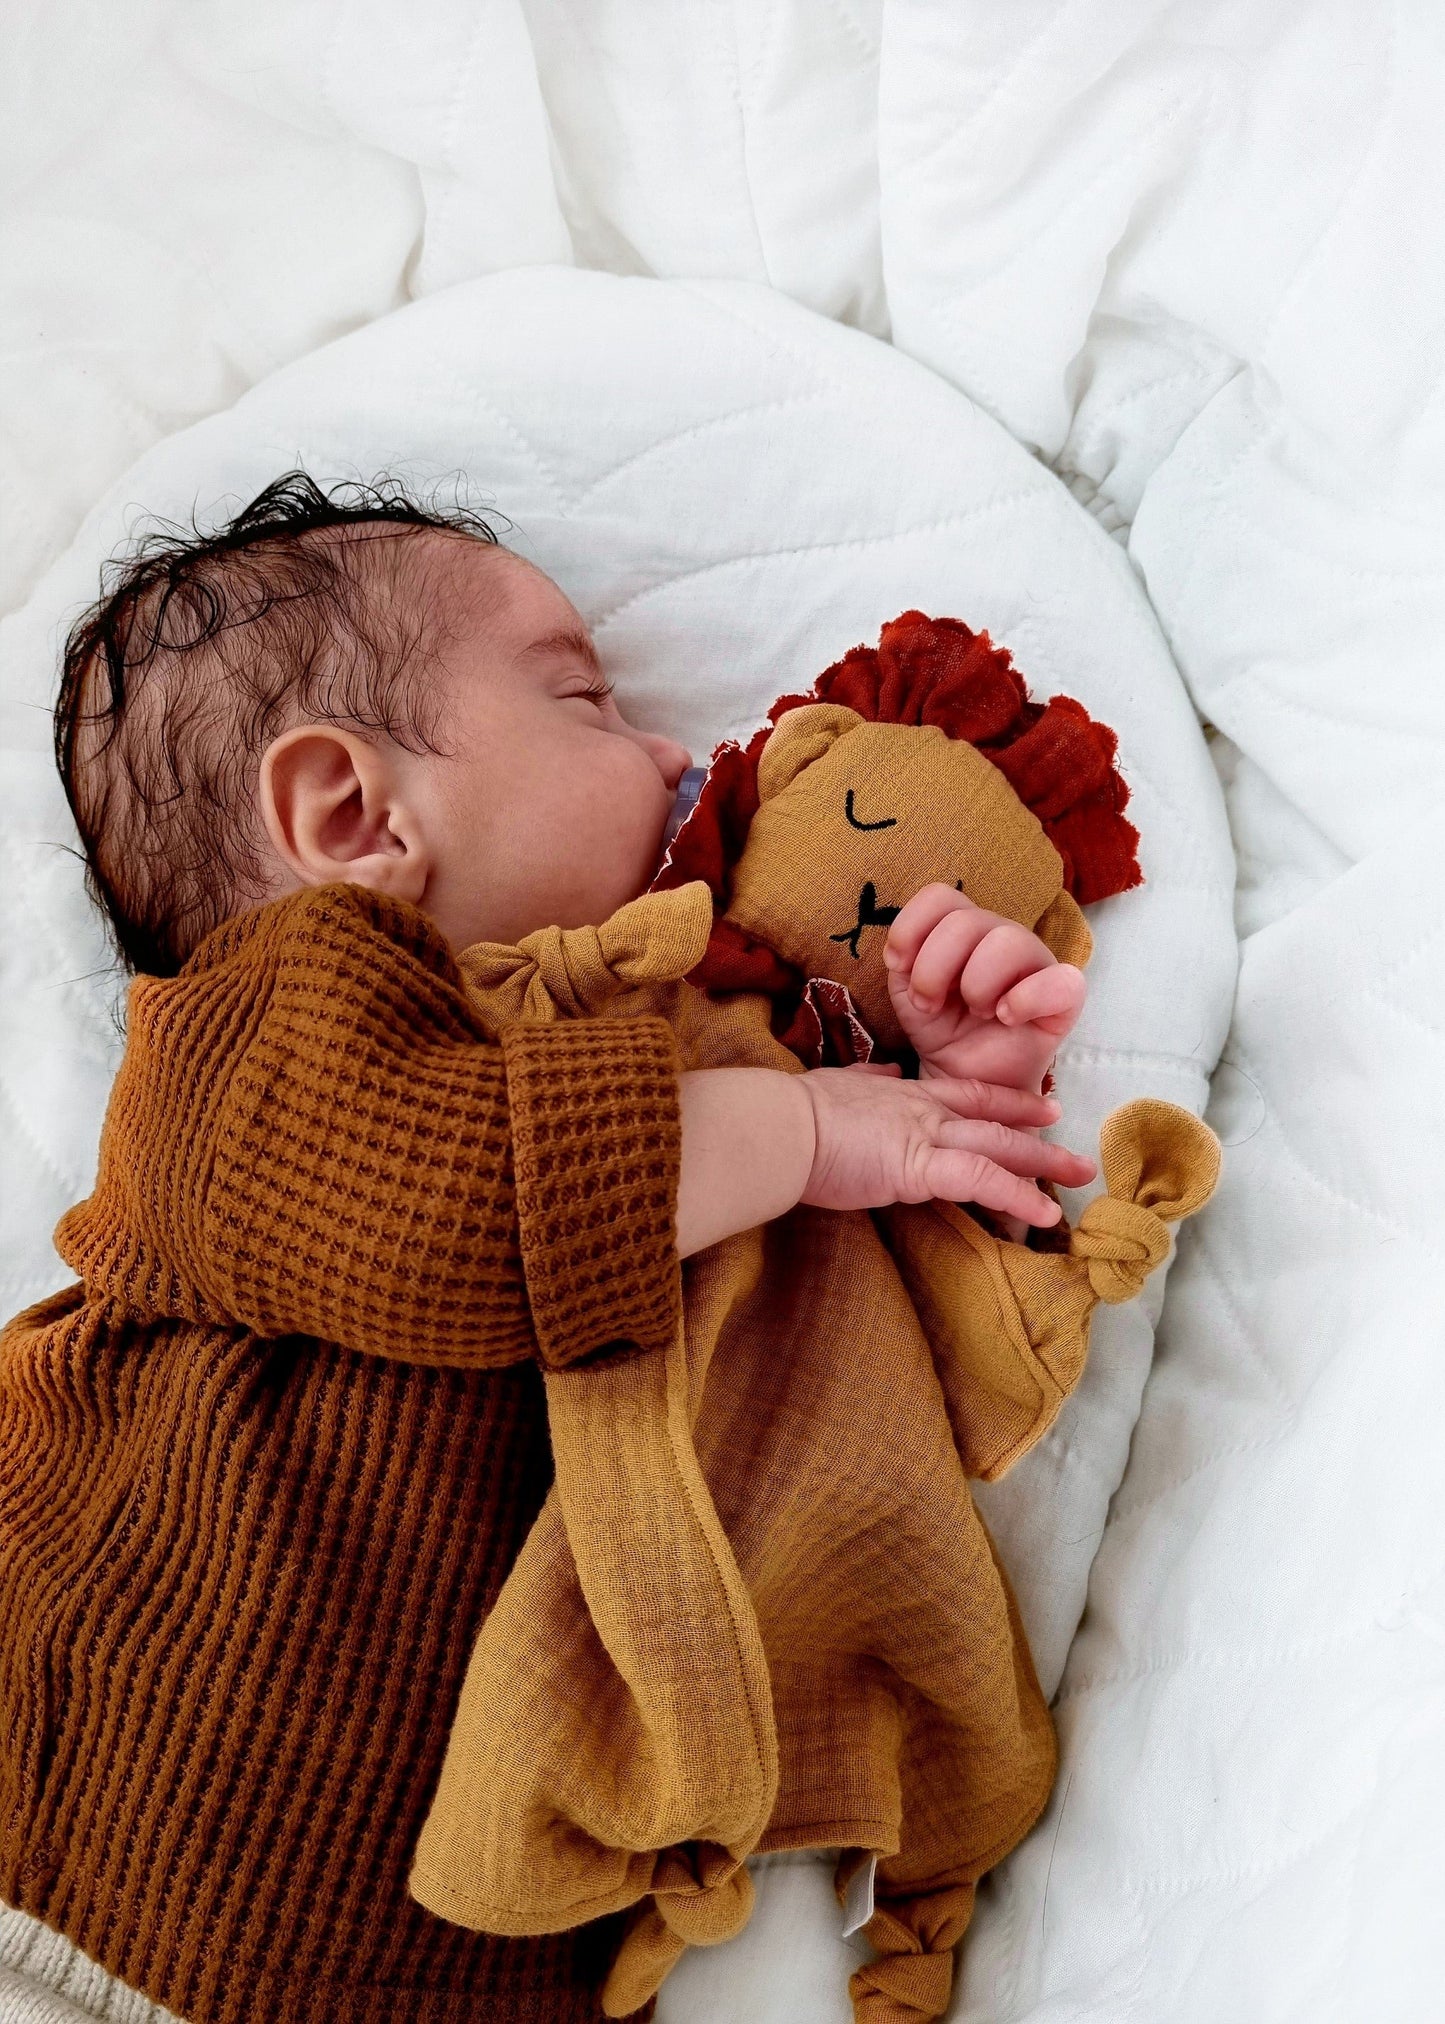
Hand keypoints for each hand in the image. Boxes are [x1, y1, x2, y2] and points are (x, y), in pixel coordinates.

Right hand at [798, 1063, 1093, 1226]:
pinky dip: (1016, 1196)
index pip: (969, 1094)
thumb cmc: (795, 1112)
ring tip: (1080, 1178)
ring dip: (1044, 1164)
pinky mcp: (919, 1167)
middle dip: (1040, 1134)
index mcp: (904, 1095)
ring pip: (998, 1146)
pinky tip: (1044, 1213)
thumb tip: (881, 1074)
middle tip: (1077, 1150)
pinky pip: (981, 1180)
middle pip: (995, 1118)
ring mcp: (925, 1136)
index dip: (1009, 1100)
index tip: (1042, 1106)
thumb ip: (865, 1081)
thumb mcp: (836, 1085)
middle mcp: (924, 1110)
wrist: (780, 1126)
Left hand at [884, 884, 1086, 1091]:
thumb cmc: (944, 1030)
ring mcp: (1036, 961)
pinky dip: (1025, 1000)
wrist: (969, 1079)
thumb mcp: (909, 993)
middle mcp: (1001, 935)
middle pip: (965, 921)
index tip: (899, 967)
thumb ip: (904, 962)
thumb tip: (904, 951)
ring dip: (977, 984)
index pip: (940, 896)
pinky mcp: (1065, 997)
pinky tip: (1006, 1018)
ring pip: (1009, 940)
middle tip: (931, 1005)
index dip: (911, 928)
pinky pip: (1060, 980)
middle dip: (934, 969)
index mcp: (964, 928)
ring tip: (975, 1011)